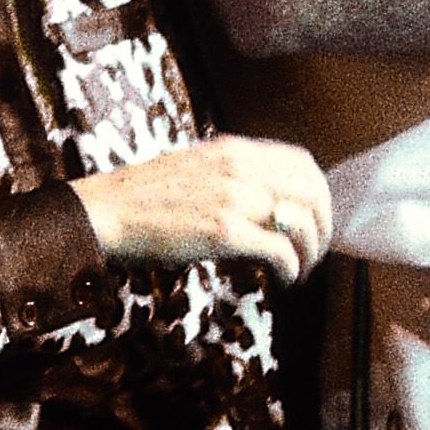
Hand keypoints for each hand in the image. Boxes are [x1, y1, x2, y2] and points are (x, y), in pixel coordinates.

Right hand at [69, 134, 332, 282]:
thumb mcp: (197, 168)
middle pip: (312, 193)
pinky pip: (280, 250)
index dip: (319, 194)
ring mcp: (233, 198)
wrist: (106, 211)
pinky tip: (283, 279)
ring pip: (302, 222)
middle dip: (322, 226)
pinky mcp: (223, 231)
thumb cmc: (145, 198)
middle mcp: (240, 168)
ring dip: (310, 251)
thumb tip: (267, 199)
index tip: (314, 219)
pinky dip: (291, 268)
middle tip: (314, 251)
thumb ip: (233, 174)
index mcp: (235, 150)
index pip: (303, 162)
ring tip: (300, 269)